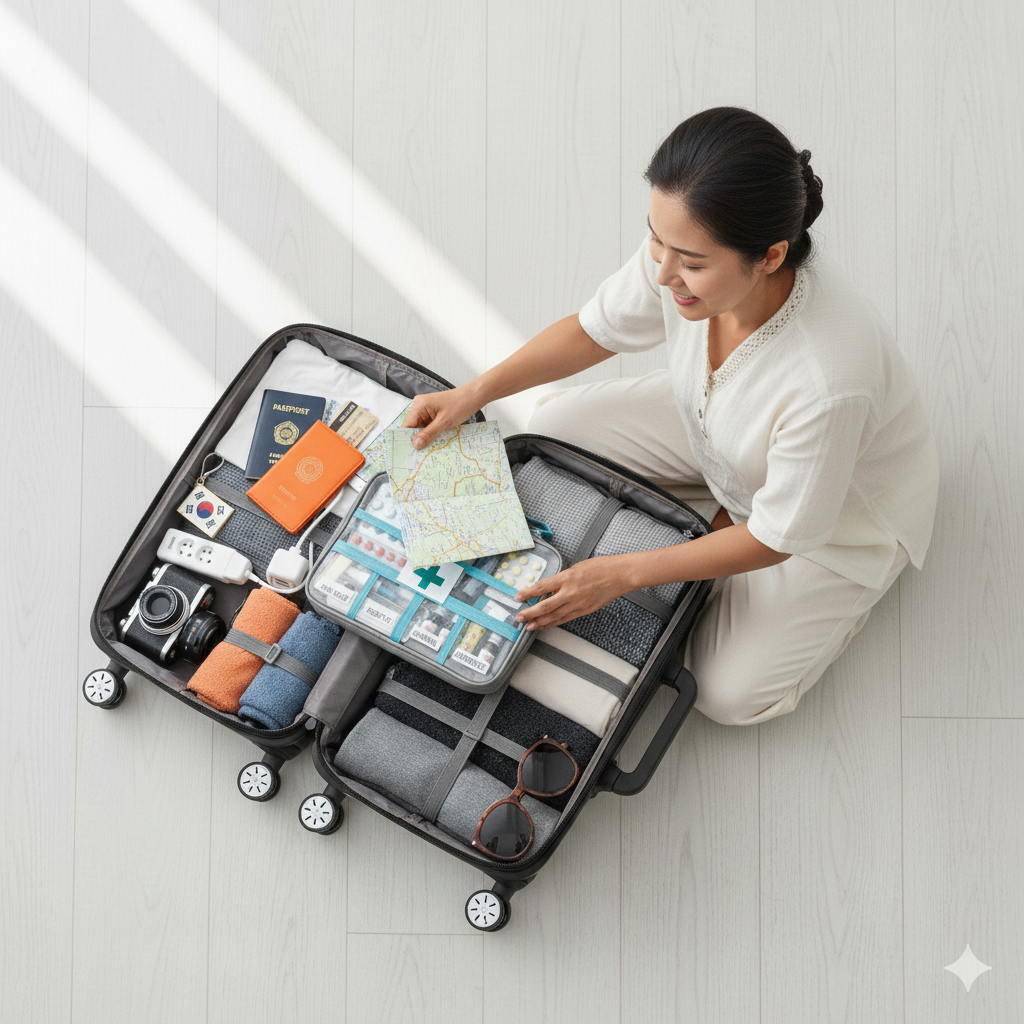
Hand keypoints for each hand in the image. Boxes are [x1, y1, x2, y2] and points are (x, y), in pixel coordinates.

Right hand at [402, 386, 481, 448]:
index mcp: (419, 405)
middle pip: (413, 427)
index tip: (409, 453)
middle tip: (419, 456)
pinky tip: (434, 442)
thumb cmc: (460, 406)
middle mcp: (419, 407)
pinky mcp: (432, 414)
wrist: (473, 397)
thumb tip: (415, 445)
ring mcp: (426, 410)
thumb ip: (428, 433)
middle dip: (417, 440)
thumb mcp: (444, 422)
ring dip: (425, 438)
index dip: (407, 439)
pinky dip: (430, 434)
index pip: (407, 425)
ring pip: (420, 428)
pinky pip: (427, 426)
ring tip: (427, 451)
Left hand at [512, 555, 629, 630]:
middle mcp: (570, 592)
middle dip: (530, 613)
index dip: (527, 593)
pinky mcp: (585, 610)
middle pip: (545, 606)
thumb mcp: (576, 568)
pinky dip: (554, 623)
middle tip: (518, 618)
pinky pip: (566, 619)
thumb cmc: (600, 567)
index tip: (517, 597)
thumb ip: (561, 579)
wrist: (620, 575)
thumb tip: (549, 589)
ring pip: (554, 616)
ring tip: (528, 626)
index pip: (541, 587)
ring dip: (540, 622)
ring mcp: (578, 604)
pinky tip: (545, 625)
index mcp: (567, 578)